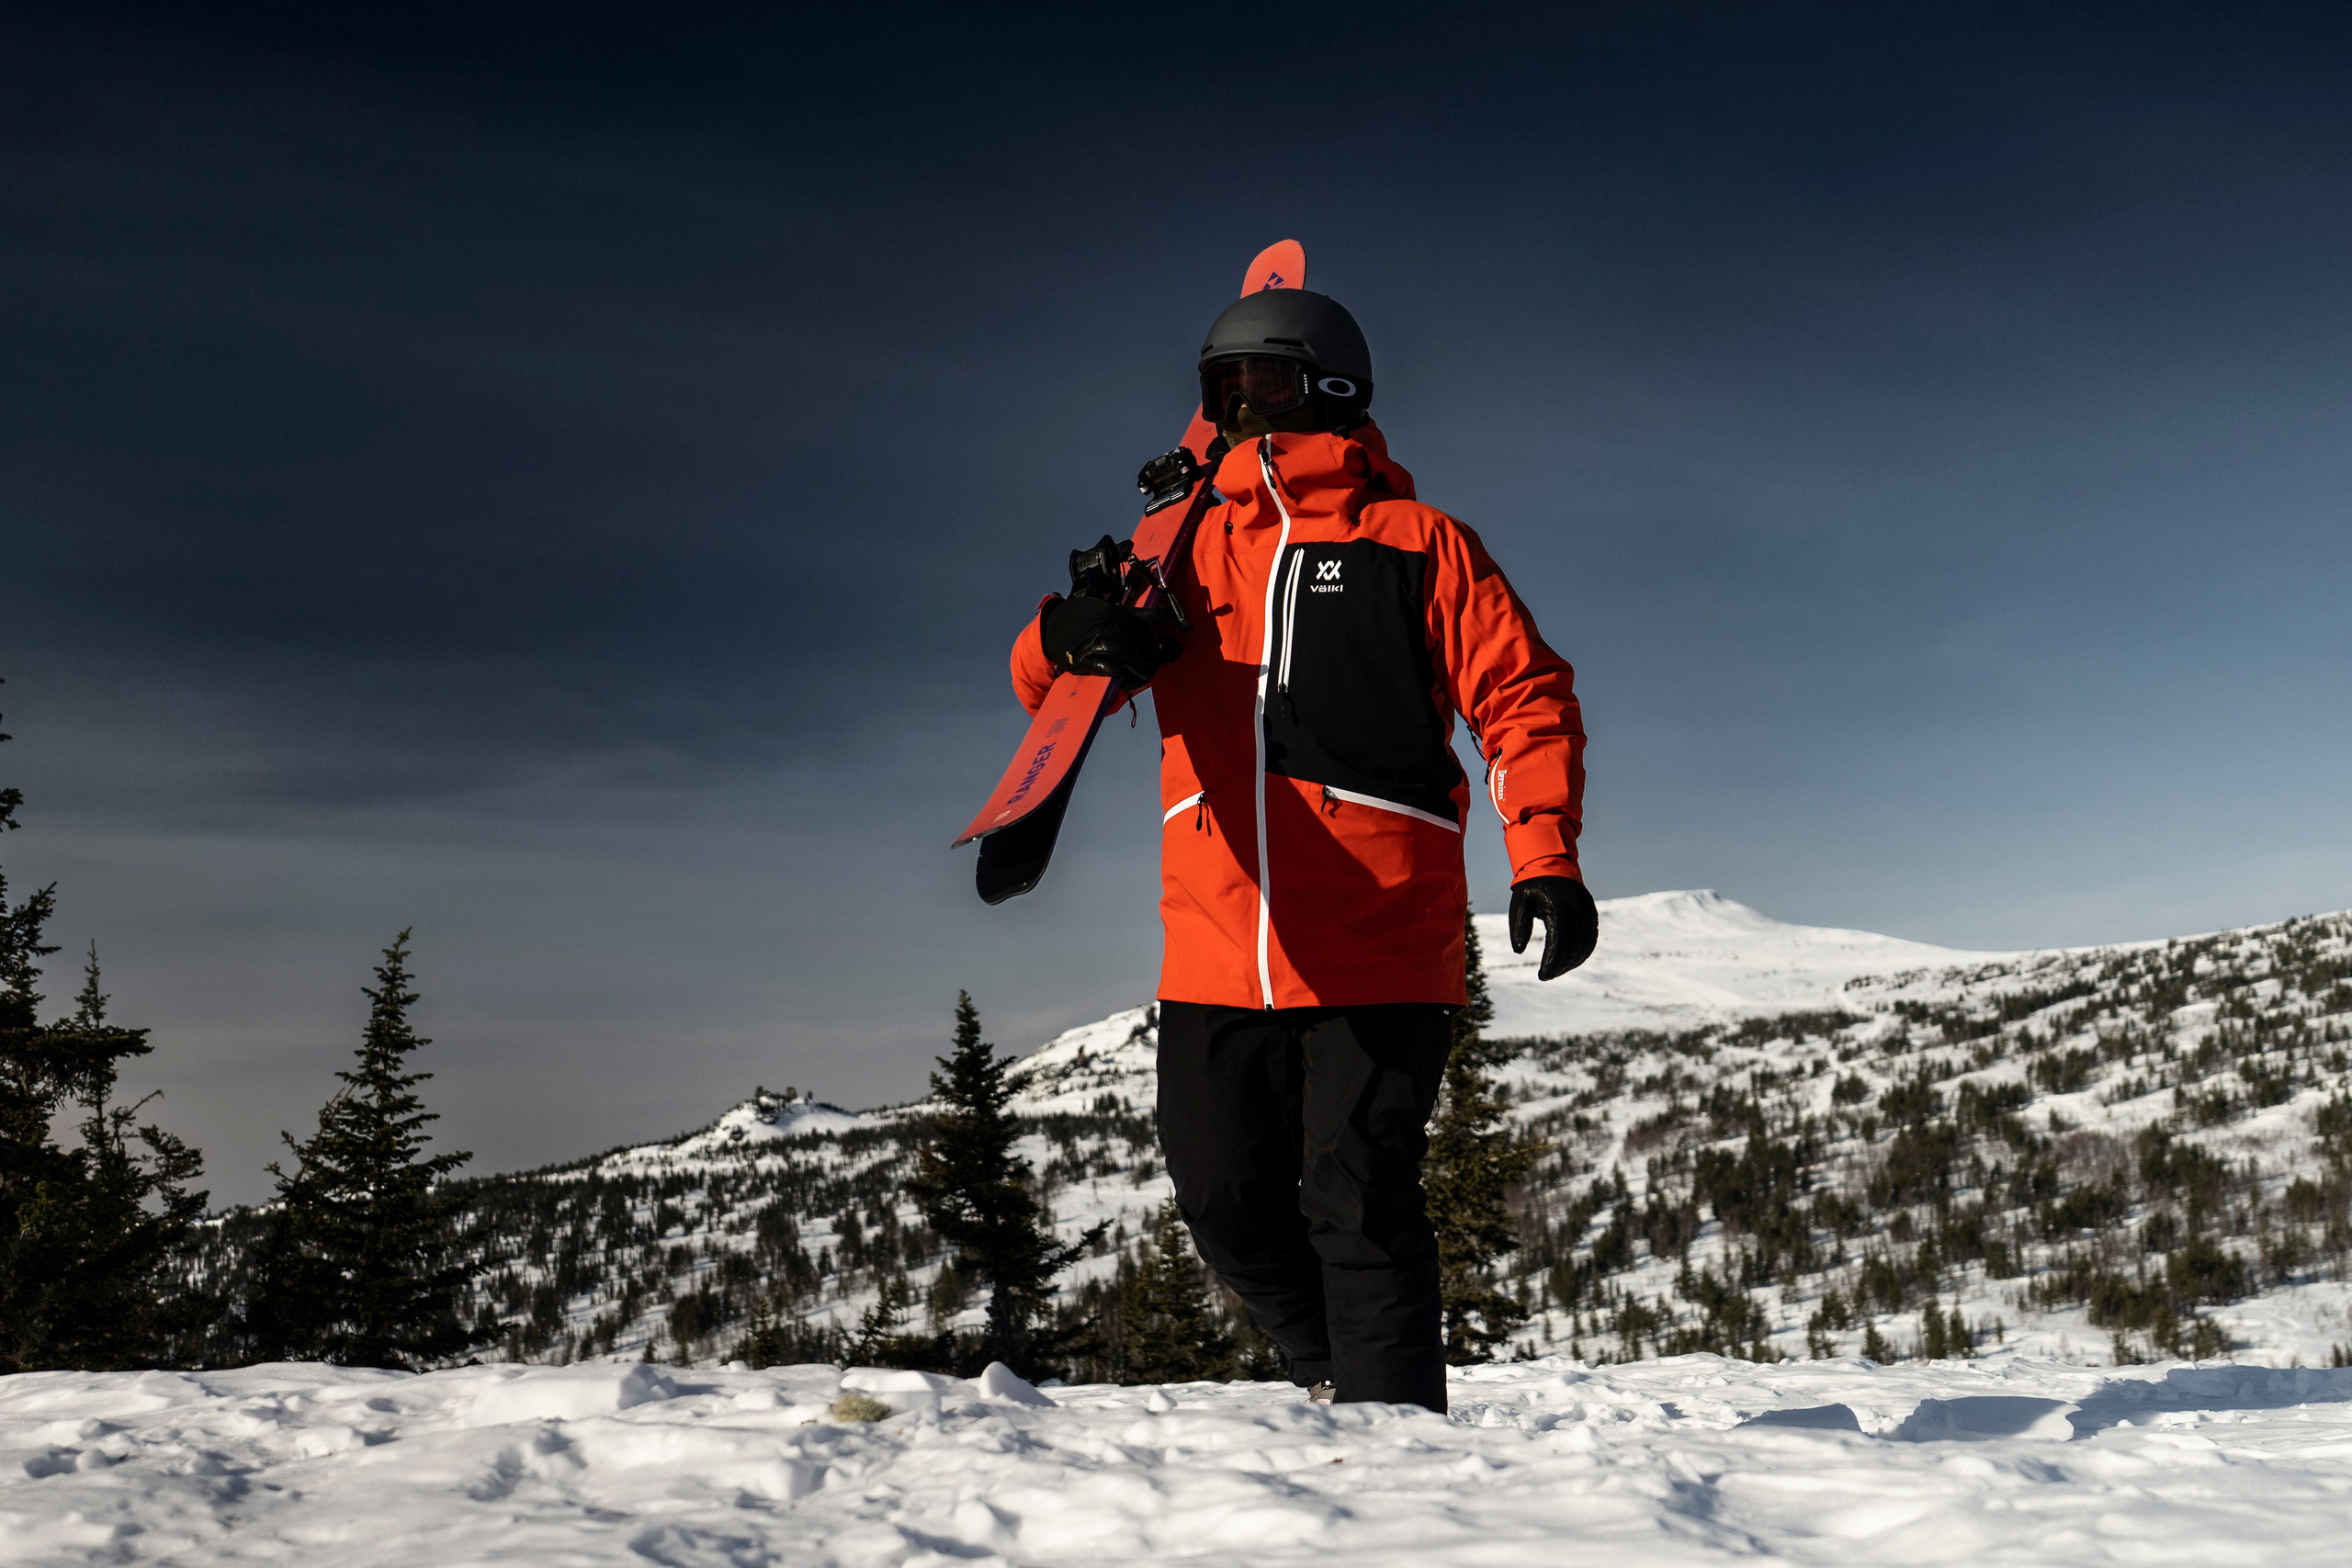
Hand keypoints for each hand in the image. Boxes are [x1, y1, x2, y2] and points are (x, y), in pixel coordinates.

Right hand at [1039, 594, 1168, 689]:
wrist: (1056, 628)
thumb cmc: (1087, 621)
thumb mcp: (1112, 612)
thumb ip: (1137, 616)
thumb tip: (1162, 617)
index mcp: (1114, 613)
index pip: (1139, 629)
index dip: (1150, 643)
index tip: (1157, 652)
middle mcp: (1105, 625)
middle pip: (1133, 643)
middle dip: (1146, 658)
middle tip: (1152, 667)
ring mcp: (1094, 641)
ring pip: (1122, 654)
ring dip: (1136, 666)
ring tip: (1144, 675)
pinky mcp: (1084, 658)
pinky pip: (1105, 666)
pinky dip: (1118, 672)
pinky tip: (1125, 676)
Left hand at [1509, 876, 1596, 980]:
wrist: (1552, 861)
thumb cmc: (1532, 884)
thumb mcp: (1519, 902)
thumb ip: (1518, 926)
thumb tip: (1518, 950)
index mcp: (1557, 908)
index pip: (1558, 943)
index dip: (1551, 962)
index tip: (1542, 976)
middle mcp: (1576, 911)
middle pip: (1572, 948)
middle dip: (1560, 966)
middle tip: (1547, 975)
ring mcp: (1586, 911)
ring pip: (1584, 945)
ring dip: (1572, 962)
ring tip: (1557, 970)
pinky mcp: (1591, 912)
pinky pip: (1591, 938)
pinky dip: (1583, 952)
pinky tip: (1571, 961)